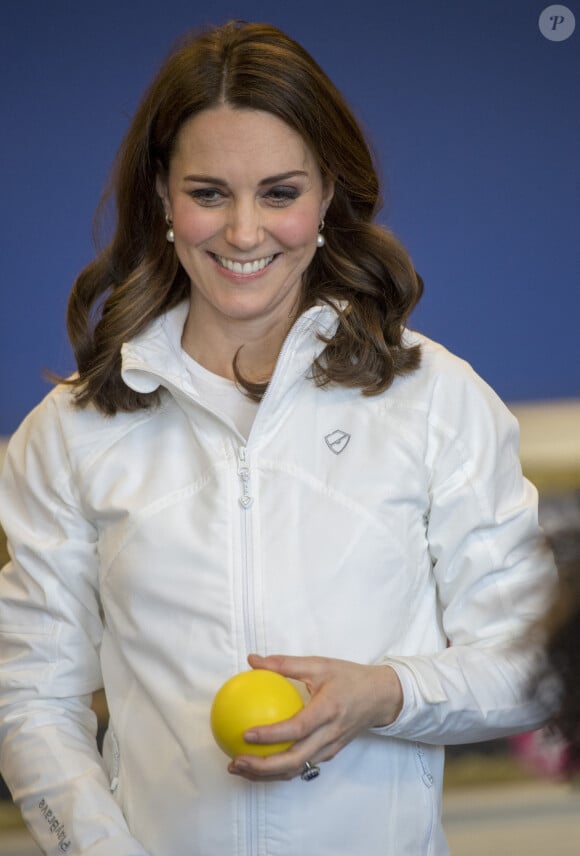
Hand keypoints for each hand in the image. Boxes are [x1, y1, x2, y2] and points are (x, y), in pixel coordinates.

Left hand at [227, 653, 402, 781]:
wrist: (381, 697)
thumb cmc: (349, 677)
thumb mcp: (319, 664)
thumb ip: (285, 664)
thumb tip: (252, 660)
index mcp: (328, 710)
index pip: (298, 728)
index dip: (272, 735)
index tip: (246, 734)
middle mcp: (330, 734)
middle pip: (295, 760)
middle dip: (263, 767)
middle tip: (236, 761)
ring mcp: (331, 748)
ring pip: (296, 769)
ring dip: (267, 774)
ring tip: (239, 767)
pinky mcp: (329, 753)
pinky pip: (302, 766)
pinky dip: (279, 769)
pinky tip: (259, 761)